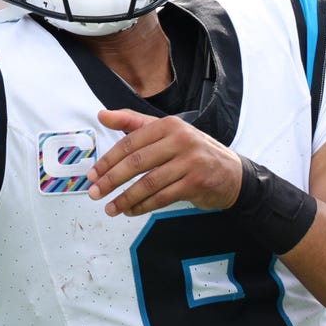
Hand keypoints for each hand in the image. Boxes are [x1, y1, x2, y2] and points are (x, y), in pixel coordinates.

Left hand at [86, 108, 242, 216]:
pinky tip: (131, 210)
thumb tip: (102, 115)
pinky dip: (143, 206)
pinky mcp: (196, 182)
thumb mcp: (165, 132)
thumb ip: (133, 123)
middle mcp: (180, 140)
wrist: (232, 174)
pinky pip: (163, 197)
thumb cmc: (193, 152)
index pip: (130, 142)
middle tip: (95, 192)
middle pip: (137, 162)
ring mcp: (190, 161)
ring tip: (111, 207)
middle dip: (111, 179)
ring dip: (125, 198)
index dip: (108, 160)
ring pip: (149, 182)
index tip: (93, 174)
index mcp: (168, 125)